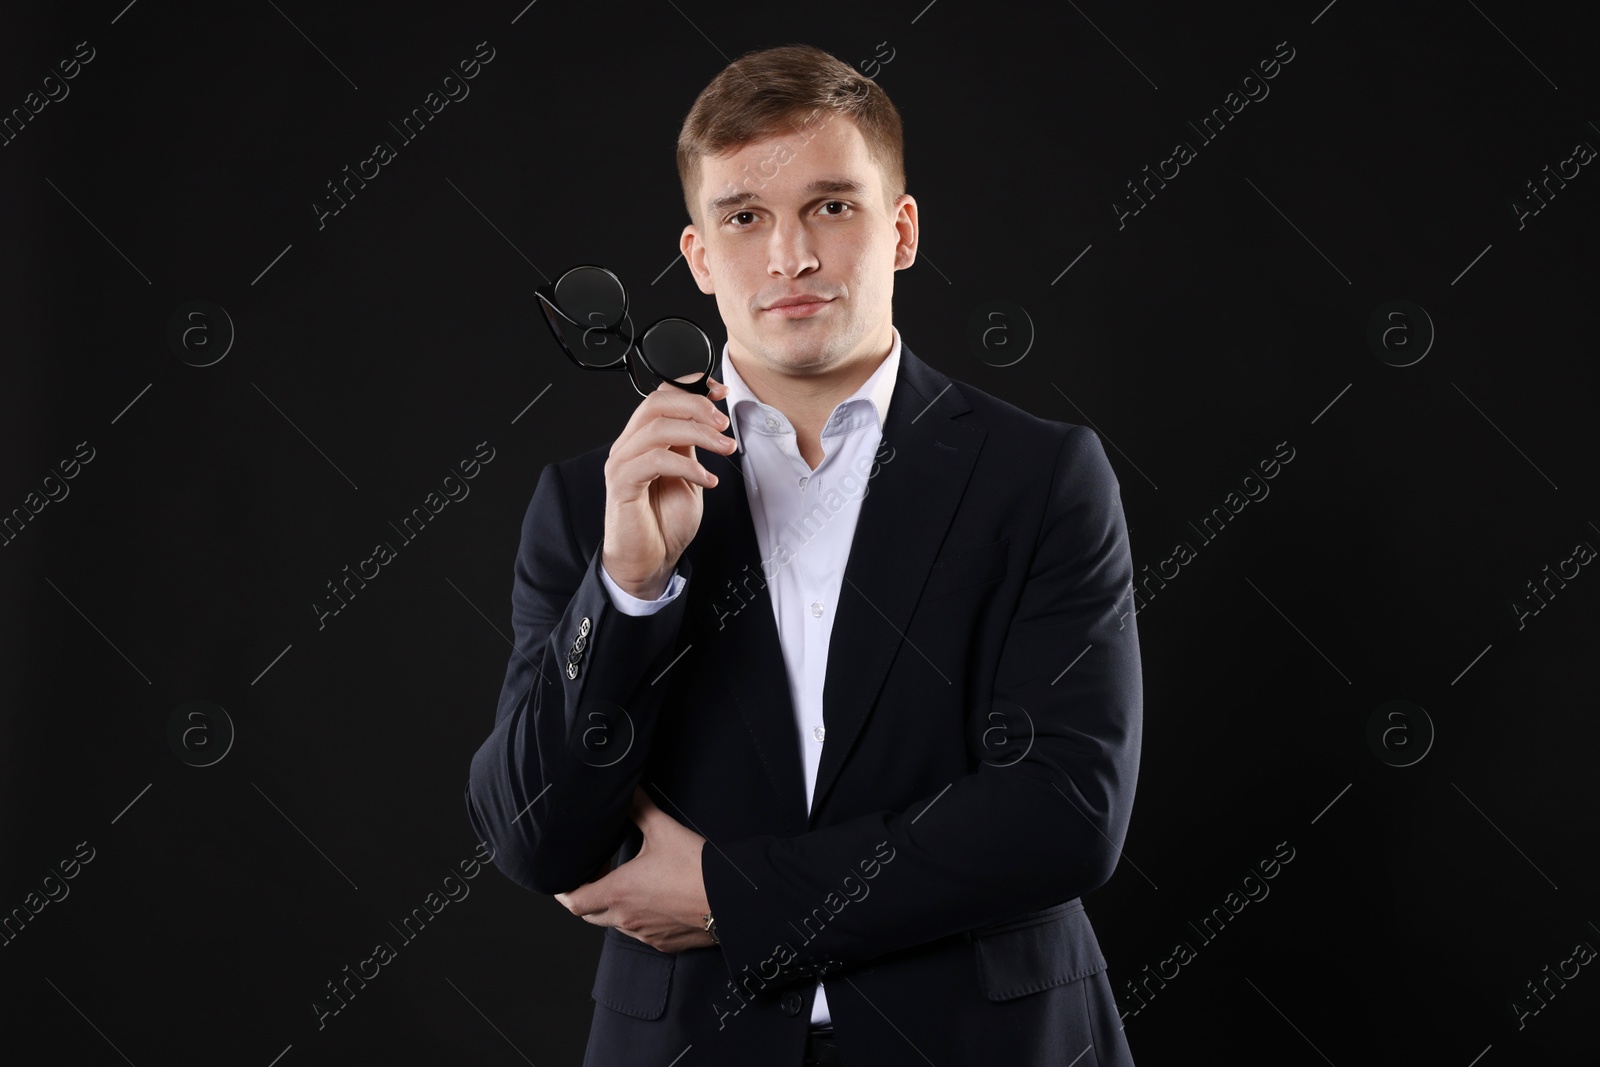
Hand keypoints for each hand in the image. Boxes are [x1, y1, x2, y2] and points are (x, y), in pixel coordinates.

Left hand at [555, 786, 716, 952]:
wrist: (730, 900)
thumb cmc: (697, 869)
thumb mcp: (664, 830)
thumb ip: (639, 808)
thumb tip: (627, 791)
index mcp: (618, 892)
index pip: (573, 901)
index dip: (565, 890)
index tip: (568, 877)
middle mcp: (625, 918)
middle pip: (589, 915)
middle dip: (587, 896)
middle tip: (597, 876)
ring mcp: (644, 934)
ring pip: (614, 925)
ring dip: (613, 908)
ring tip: (627, 885)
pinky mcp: (663, 943)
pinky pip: (640, 934)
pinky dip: (638, 919)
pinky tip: (653, 901)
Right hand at [602, 377, 735, 598]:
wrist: (649, 560)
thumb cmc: (665, 522)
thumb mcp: (687, 473)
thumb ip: (690, 445)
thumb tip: (708, 417)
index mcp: (644, 439)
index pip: (662, 397)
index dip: (691, 387)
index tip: (721, 392)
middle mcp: (629, 445)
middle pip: (657, 403)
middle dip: (695, 406)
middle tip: (724, 423)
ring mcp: (622, 463)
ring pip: (657, 428)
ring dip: (698, 433)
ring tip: (725, 449)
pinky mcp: (622, 484)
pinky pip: (655, 461)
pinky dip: (688, 467)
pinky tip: (707, 480)